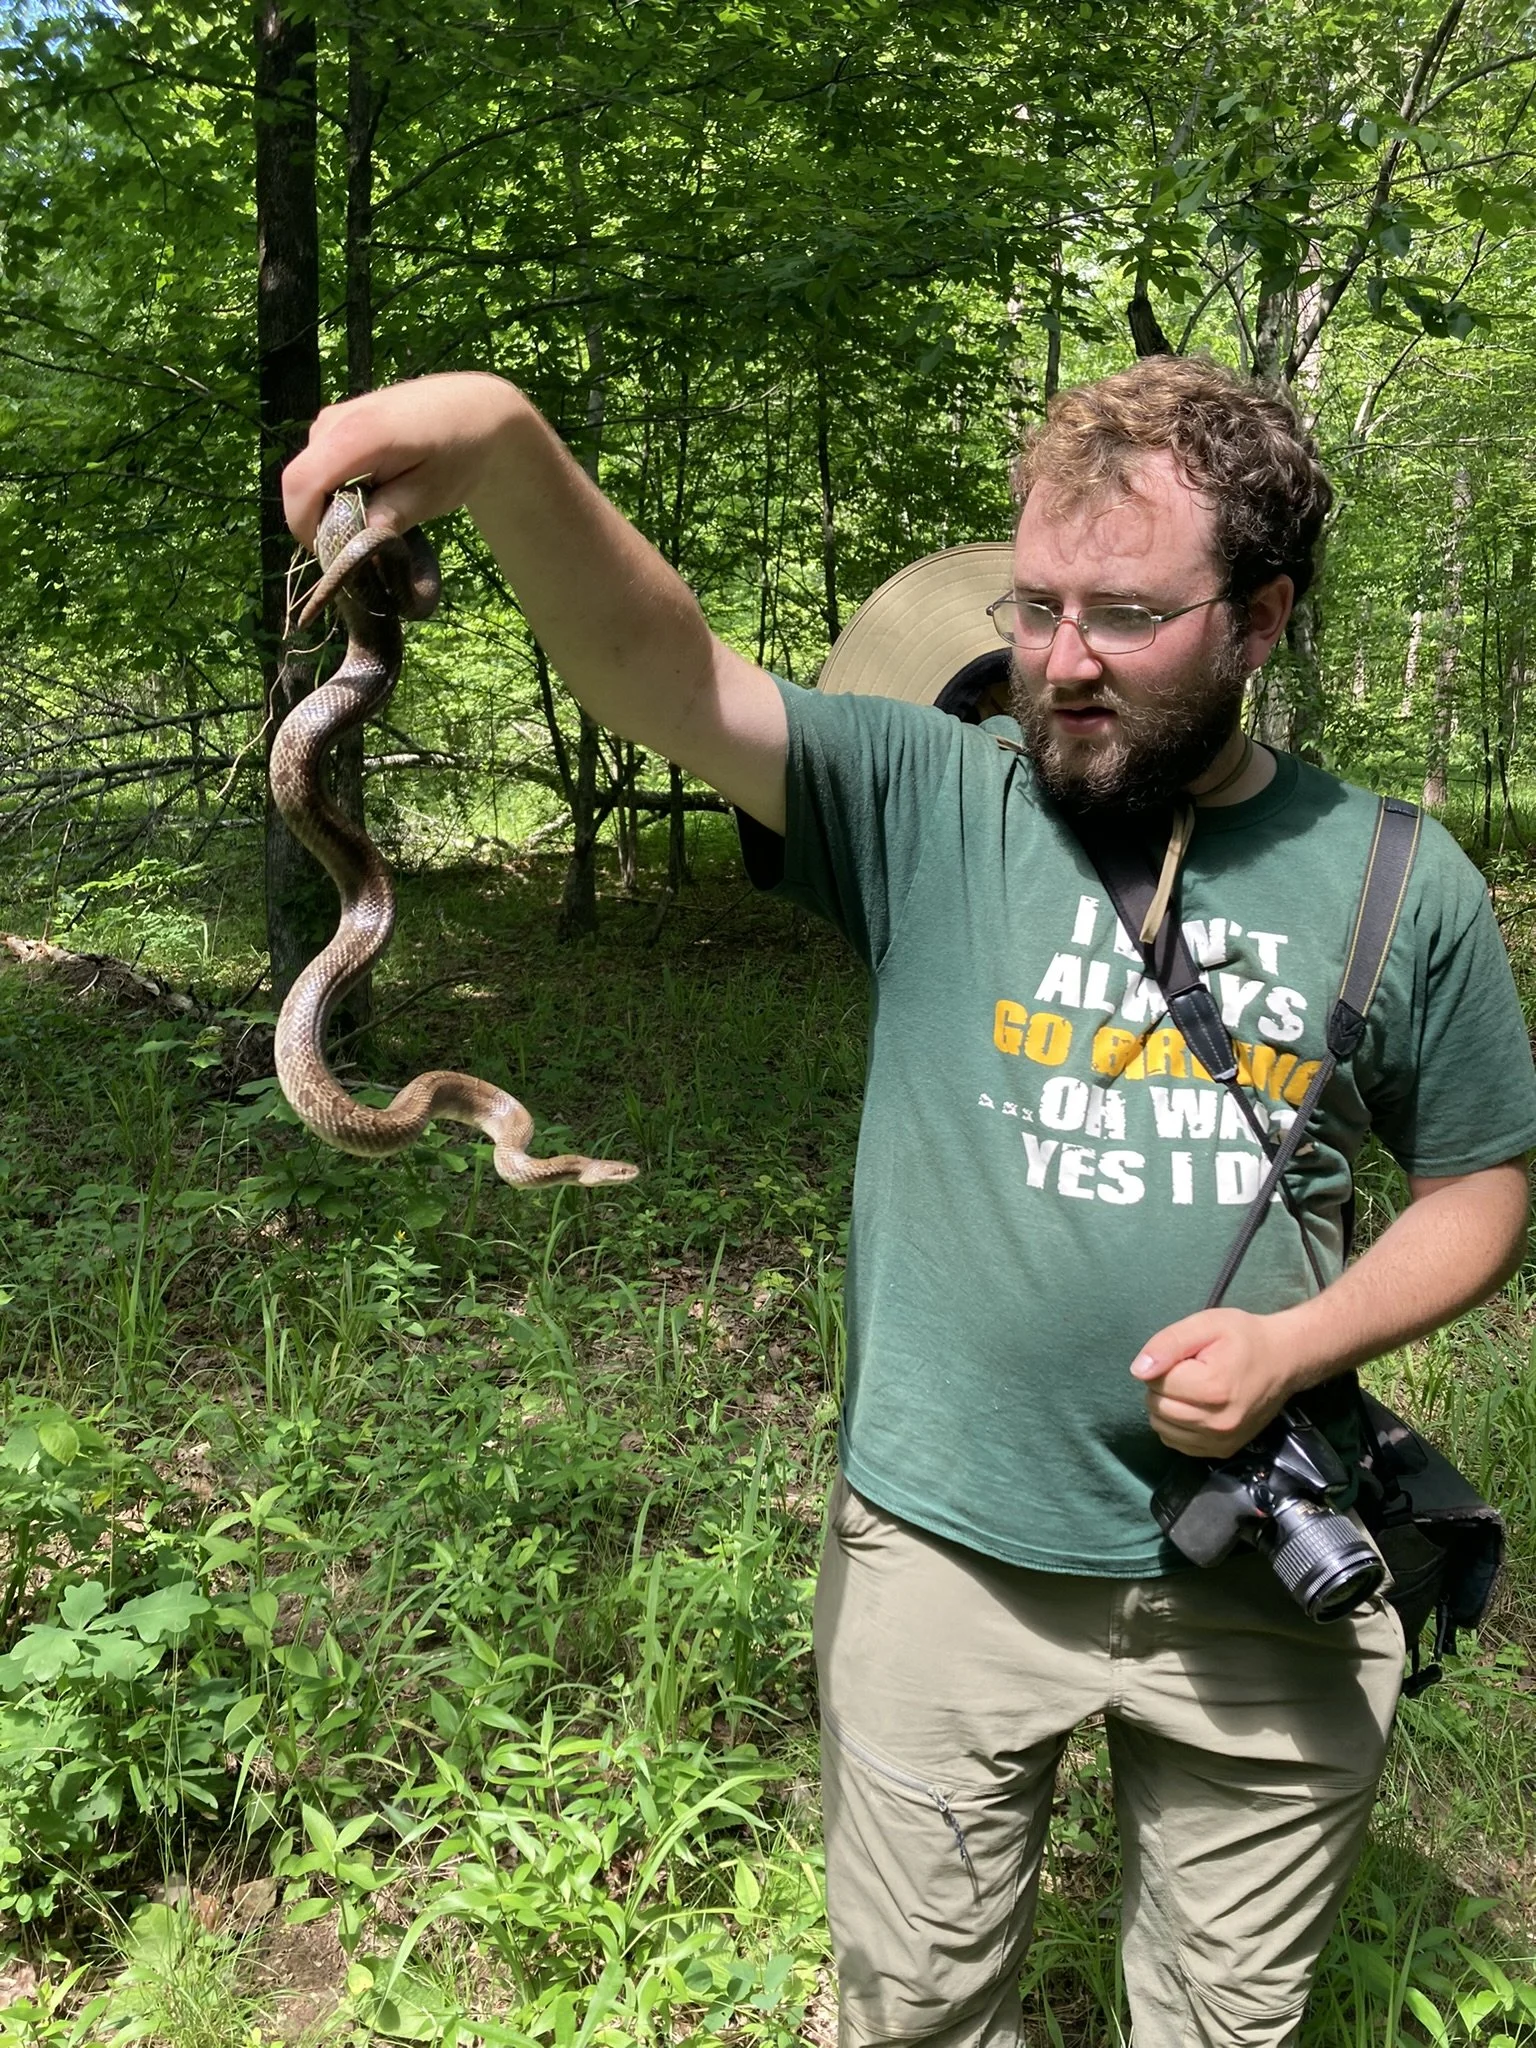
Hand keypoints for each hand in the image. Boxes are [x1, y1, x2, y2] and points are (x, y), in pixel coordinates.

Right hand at [282, 371, 525, 551]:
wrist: (475, 409)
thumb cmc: (460, 452)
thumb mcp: (433, 493)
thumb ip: (392, 516)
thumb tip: (359, 545)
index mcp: (358, 434)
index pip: (301, 483)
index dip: (305, 525)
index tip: (334, 555)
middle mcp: (334, 420)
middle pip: (298, 481)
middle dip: (318, 519)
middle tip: (359, 542)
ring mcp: (332, 417)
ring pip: (308, 474)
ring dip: (329, 503)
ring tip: (374, 513)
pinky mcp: (337, 420)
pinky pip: (320, 463)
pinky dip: (335, 486)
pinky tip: (372, 491)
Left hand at [1130, 1308, 1296, 1458]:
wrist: (1284, 1361)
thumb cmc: (1244, 1338)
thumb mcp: (1206, 1324)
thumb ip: (1168, 1344)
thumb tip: (1138, 1371)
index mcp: (1213, 1388)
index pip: (1156, 1382)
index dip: (1164, 1364)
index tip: (1187, 1357)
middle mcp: (1217, 1422)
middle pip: (1156, 1407)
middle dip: (1162, 1386)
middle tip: (1189, 1371)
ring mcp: (1220, 1441)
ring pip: (1162, 1427)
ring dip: (1167, 1407)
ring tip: (1192, 1388)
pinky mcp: (1222, 1451)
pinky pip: (1176, 1442)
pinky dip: (1176, 1425)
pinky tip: (1194, 1407)